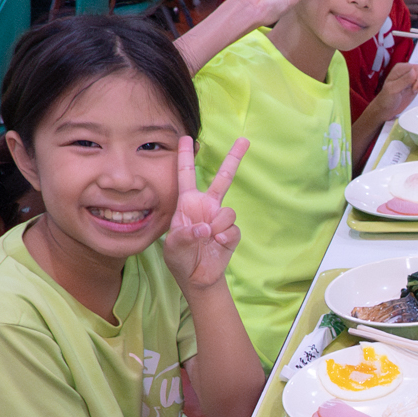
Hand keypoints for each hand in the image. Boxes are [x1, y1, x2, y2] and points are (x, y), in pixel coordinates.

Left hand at [162, 136, 245, 289]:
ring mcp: (220, 219)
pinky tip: (216, 245)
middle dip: (234, 158)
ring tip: (209, 238)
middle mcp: (207, 207)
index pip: (186, 176)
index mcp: (188, 204)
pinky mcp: (231, 233)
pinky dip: (223, 237)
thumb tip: (206, 228)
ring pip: (228, 211)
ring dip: (217, 226)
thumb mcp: (173, 246)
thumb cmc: (180, 257)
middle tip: (244, 139)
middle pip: (223, 178)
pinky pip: (232, 229)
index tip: (186, 138)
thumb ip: (185, 235)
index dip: (185, 157)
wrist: (197, 278)